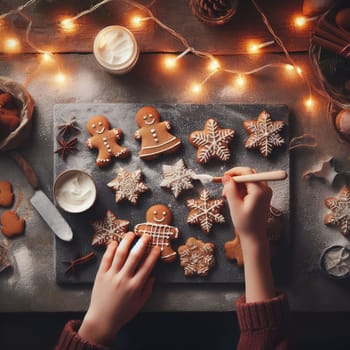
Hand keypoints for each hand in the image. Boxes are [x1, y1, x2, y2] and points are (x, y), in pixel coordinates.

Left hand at [78, 232, 160, 345]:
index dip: (153, 255)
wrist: (102, 320)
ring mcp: (111, 275)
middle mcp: (124, 279)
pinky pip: (106, 258)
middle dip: (142, 243)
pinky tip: (115, 242)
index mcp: (135, 286)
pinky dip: (111, 249)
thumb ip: (147, 289)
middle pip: (135, 256)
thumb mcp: (140, 303)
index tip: (156, 247)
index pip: (147, 266)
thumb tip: (153, 276)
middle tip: (146, 235)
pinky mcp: (101, 275)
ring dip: (126, 242)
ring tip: (131, 234)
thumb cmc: (123, 313)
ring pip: (120, 254)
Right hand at [222, 167, 274, 301]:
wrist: (254, 237)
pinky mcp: (263, 196)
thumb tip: (226, 177)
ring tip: (227, 196)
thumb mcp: (234, 206)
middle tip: (224, 187)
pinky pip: (251, 187)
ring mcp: (265, 193)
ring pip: (249, 180)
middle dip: (235, 179)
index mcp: (259, 191)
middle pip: (249, 174)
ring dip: (237, 185)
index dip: (234, 172)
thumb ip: (230, 189)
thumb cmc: (245, 224)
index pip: (247, 172)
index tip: (224, 177)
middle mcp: (265, 189)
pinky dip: (241, 190)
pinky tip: (234, 198)